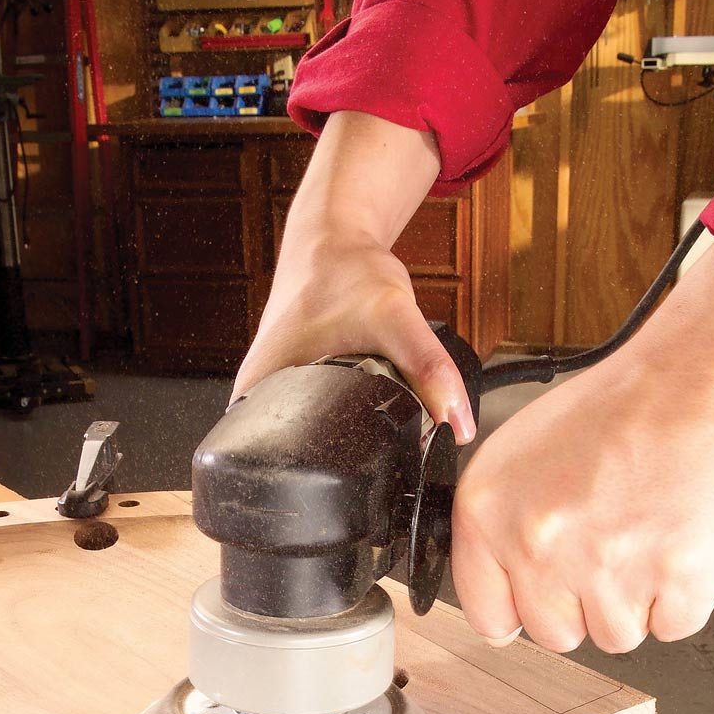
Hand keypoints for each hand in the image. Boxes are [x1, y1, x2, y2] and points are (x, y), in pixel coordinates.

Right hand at [233, 111, 475, 442]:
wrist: (333, 239)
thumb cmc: (345, 272)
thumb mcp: (392, 317)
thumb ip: (430, 368)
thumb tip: (459, 424)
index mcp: (255, 397)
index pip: (282, 463)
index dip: (329, 475)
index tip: (368, 468)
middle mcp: (253, 401)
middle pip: (299, 456)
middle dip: (345, 461)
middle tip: (380, 440)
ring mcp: (269, 394)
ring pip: (309, 439)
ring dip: (343, 443)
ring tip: (372, 429)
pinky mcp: (290, 387)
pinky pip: (317, 419)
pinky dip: (343, 421)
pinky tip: (363, 415)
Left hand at [452, 237, 713, 652]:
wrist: (692, 383)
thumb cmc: (613, 410)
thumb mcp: (516, 456)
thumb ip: (499, 526)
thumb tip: (502, 589)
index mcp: (488, 517)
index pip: (488, 615)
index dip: (520, 609)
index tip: (539, 601)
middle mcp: (540, 549)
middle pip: (555, 635)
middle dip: (581, 605)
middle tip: (605, 553)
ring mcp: (609, 570)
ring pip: (616, 636)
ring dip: (634, 601)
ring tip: (643, 538)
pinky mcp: (676, 580)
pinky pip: (672, 626)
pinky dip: (682, 597)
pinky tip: (675, 546)